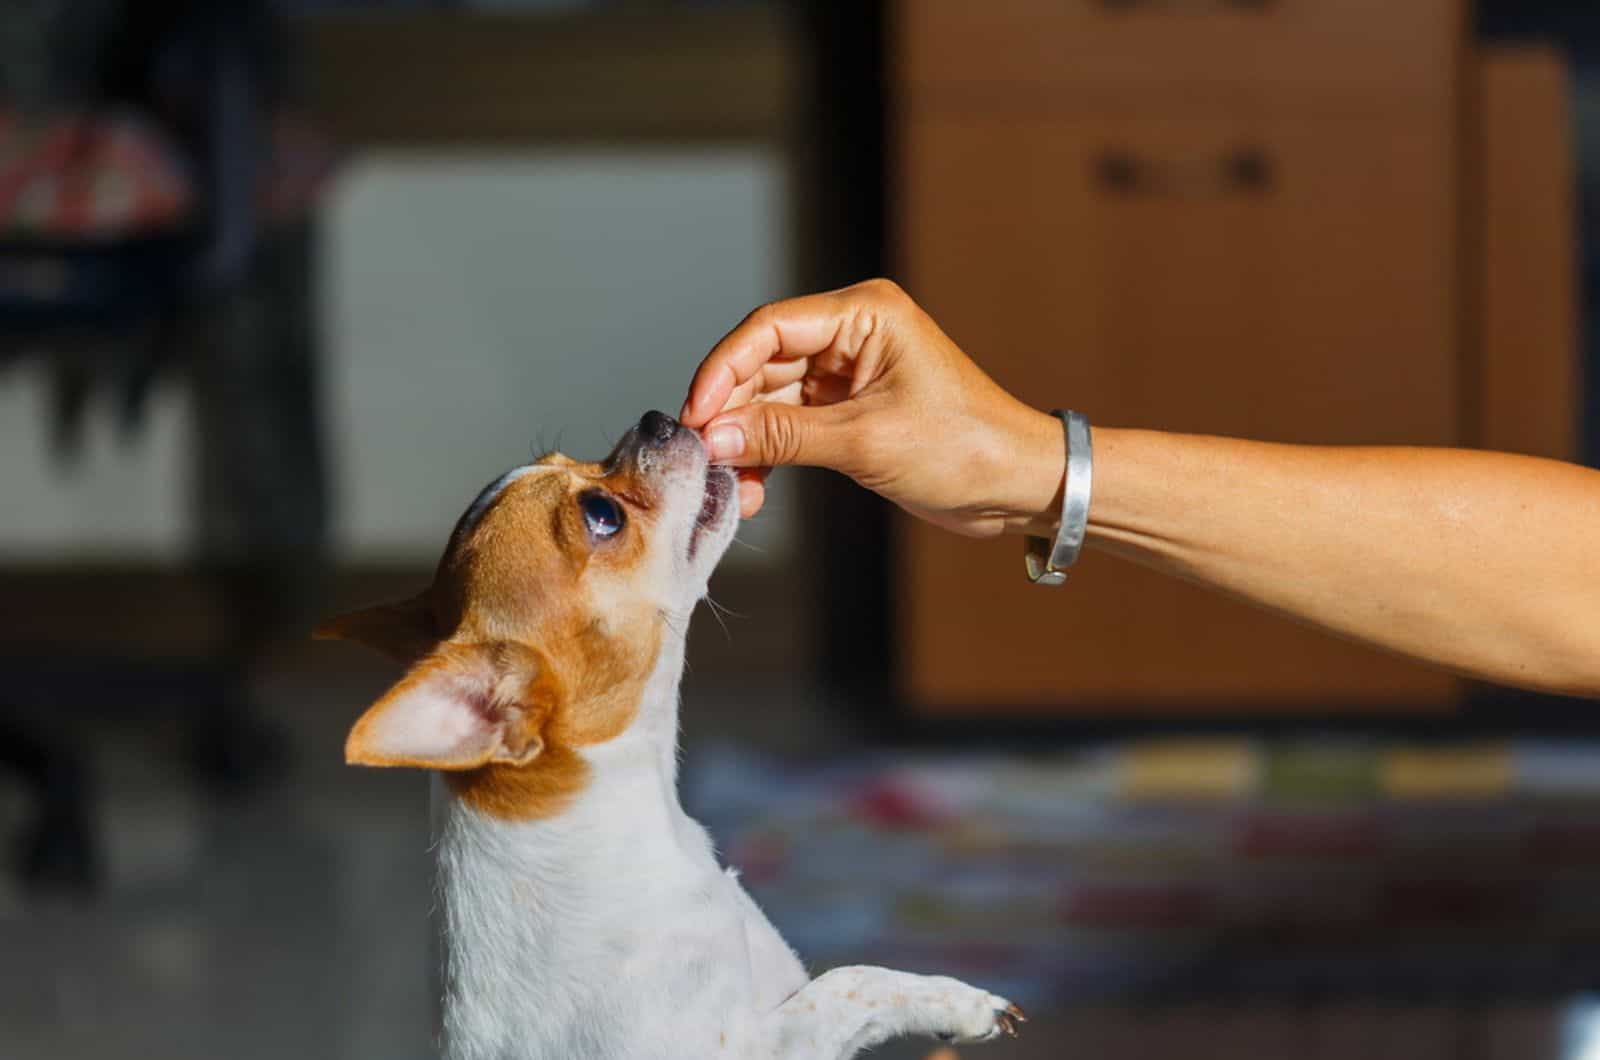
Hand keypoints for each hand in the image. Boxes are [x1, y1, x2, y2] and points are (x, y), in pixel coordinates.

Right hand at [680, 279, 1064, 537]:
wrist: (1018, 486)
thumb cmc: (965, 449)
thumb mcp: (865, 442)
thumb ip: (784, 436)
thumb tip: (712, 437)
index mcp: (864, 314)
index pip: (769, 328)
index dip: (722, 370)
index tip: (695, 416)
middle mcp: (852, 335)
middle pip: (762, 364)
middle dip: (731, 415)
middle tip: (704, 460)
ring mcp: (848, 375)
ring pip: (770, 401)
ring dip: (747, 444)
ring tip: (731, 487)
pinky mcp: (849, 413)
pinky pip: (790, 427)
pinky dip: (769, 457)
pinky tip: (753, 490)